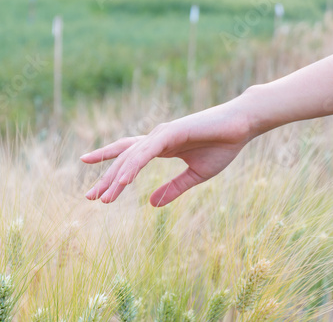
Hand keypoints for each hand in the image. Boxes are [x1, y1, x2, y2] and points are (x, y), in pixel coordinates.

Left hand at [80, 98, 252, 206]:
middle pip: (123, 159)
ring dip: (116, 178)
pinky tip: (123, 181)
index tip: (95, 186)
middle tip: (89, 197)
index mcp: (160, 147)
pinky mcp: (172, 132)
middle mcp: (156, 139)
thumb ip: (173, 189)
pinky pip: (146, 152)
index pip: (128, 157)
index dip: (110, 169)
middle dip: (105, 178)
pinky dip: (133, 166)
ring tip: (103, 198)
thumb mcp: (195, 176)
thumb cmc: (222, 146)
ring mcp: (162, 134)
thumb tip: (151, 205)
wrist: (243, 126)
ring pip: (131, 157)